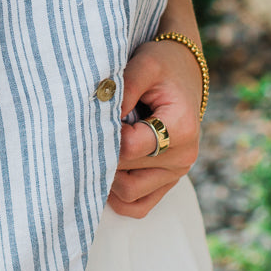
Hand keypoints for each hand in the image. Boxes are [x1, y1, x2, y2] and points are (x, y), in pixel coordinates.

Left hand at [107, 36, 203, 218]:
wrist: (184, 73)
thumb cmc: (163, 66)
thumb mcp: (145, 64)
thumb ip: (123, 88)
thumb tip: (100, 115)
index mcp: (180, 128)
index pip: (128, 148)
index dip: (103, 136)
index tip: (92, 117)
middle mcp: (182, 157)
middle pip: (124, 174)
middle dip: (101, 155)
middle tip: (86, 132)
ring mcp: (176, 173)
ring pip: (128, 194)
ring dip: (107, 176)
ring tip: (98, 146)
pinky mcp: (167, 182)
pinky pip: (138, 206)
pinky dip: (118, 195)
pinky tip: (106, 169)